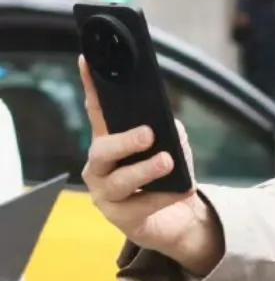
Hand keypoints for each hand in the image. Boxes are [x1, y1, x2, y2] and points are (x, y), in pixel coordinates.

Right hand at [79, 58, 224, 276]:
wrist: (175, 220)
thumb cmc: (168, 177)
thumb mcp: (173, 149)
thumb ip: (171, 135)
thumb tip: (171, 132)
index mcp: (109, 142)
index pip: (97, 111)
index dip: (91, 86)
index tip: (87, 60)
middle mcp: (100, 167)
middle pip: (102, 151)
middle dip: (125, 141)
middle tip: (149, 134)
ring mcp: (105, 194)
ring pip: (119, 182)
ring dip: (144, 170)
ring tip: (167, 161)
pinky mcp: (119, 219)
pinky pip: (140, 207)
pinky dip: (163, 197)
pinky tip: (181, 190)